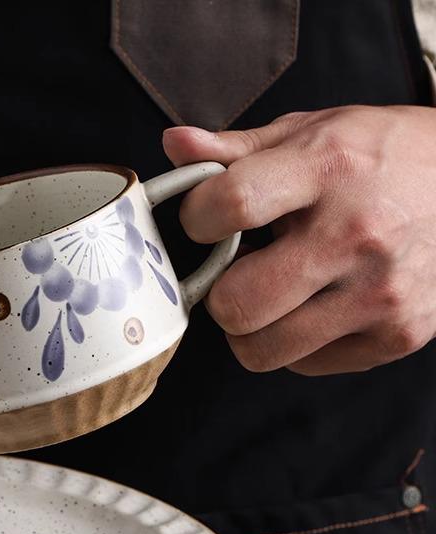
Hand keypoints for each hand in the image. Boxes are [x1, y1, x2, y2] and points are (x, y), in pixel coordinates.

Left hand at [162, 105, 435, 373]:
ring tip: (274, 295)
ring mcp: (379, 294)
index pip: (230, 205)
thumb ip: (238, 148)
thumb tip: (175, 146)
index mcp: (328, 169)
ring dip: (252, 328)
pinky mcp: (396, 336)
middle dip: (220, 294)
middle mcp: (356, 236)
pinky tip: (315, 307)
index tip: (207, 220)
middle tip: (238, 274)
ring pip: (261, 350)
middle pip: (235, 304)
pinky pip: (304, 364)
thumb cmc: (385, 157)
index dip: (197, 219)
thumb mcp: (315, 130)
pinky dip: (295, 343)